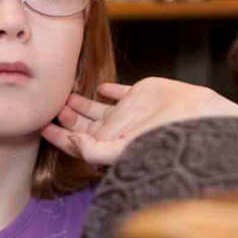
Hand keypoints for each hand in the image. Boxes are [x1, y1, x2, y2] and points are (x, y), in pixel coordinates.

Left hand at [43, 78, 237, 165]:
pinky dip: (109, 90)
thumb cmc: (163, 142)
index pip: (76, 141)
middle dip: (67, 118)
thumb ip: (92, 150)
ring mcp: (129, 112)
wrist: (198, 120)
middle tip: (50, 108)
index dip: (58, 136)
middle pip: (84, 125)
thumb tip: (71, 143)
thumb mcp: (122, 150)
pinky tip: (100, 87)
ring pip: (98, 108)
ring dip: (81, 104)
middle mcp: (117, 130)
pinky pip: (121, 92)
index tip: (40, 126)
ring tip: (66, 98)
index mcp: (109, 145)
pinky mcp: (142, 94)